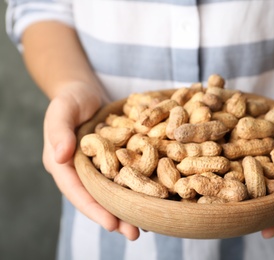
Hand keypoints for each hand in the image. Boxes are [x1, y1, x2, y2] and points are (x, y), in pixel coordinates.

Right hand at [41, 83, 140, 239]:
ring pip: (114, 191)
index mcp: (64, 165)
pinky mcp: (115, 160)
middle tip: (134, 233)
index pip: (77, 191)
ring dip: (130, 207)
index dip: (93, 208)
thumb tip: (60, 157)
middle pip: (98, 197)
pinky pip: (126, 176)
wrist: (86, 92)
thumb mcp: (62, 110)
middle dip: (116, 216)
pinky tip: (155, 197)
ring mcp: (99, 167)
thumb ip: (58, 131)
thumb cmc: (70, 99)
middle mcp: (82, 171)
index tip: (112, 224)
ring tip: (150, 224)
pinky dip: (138, 186)